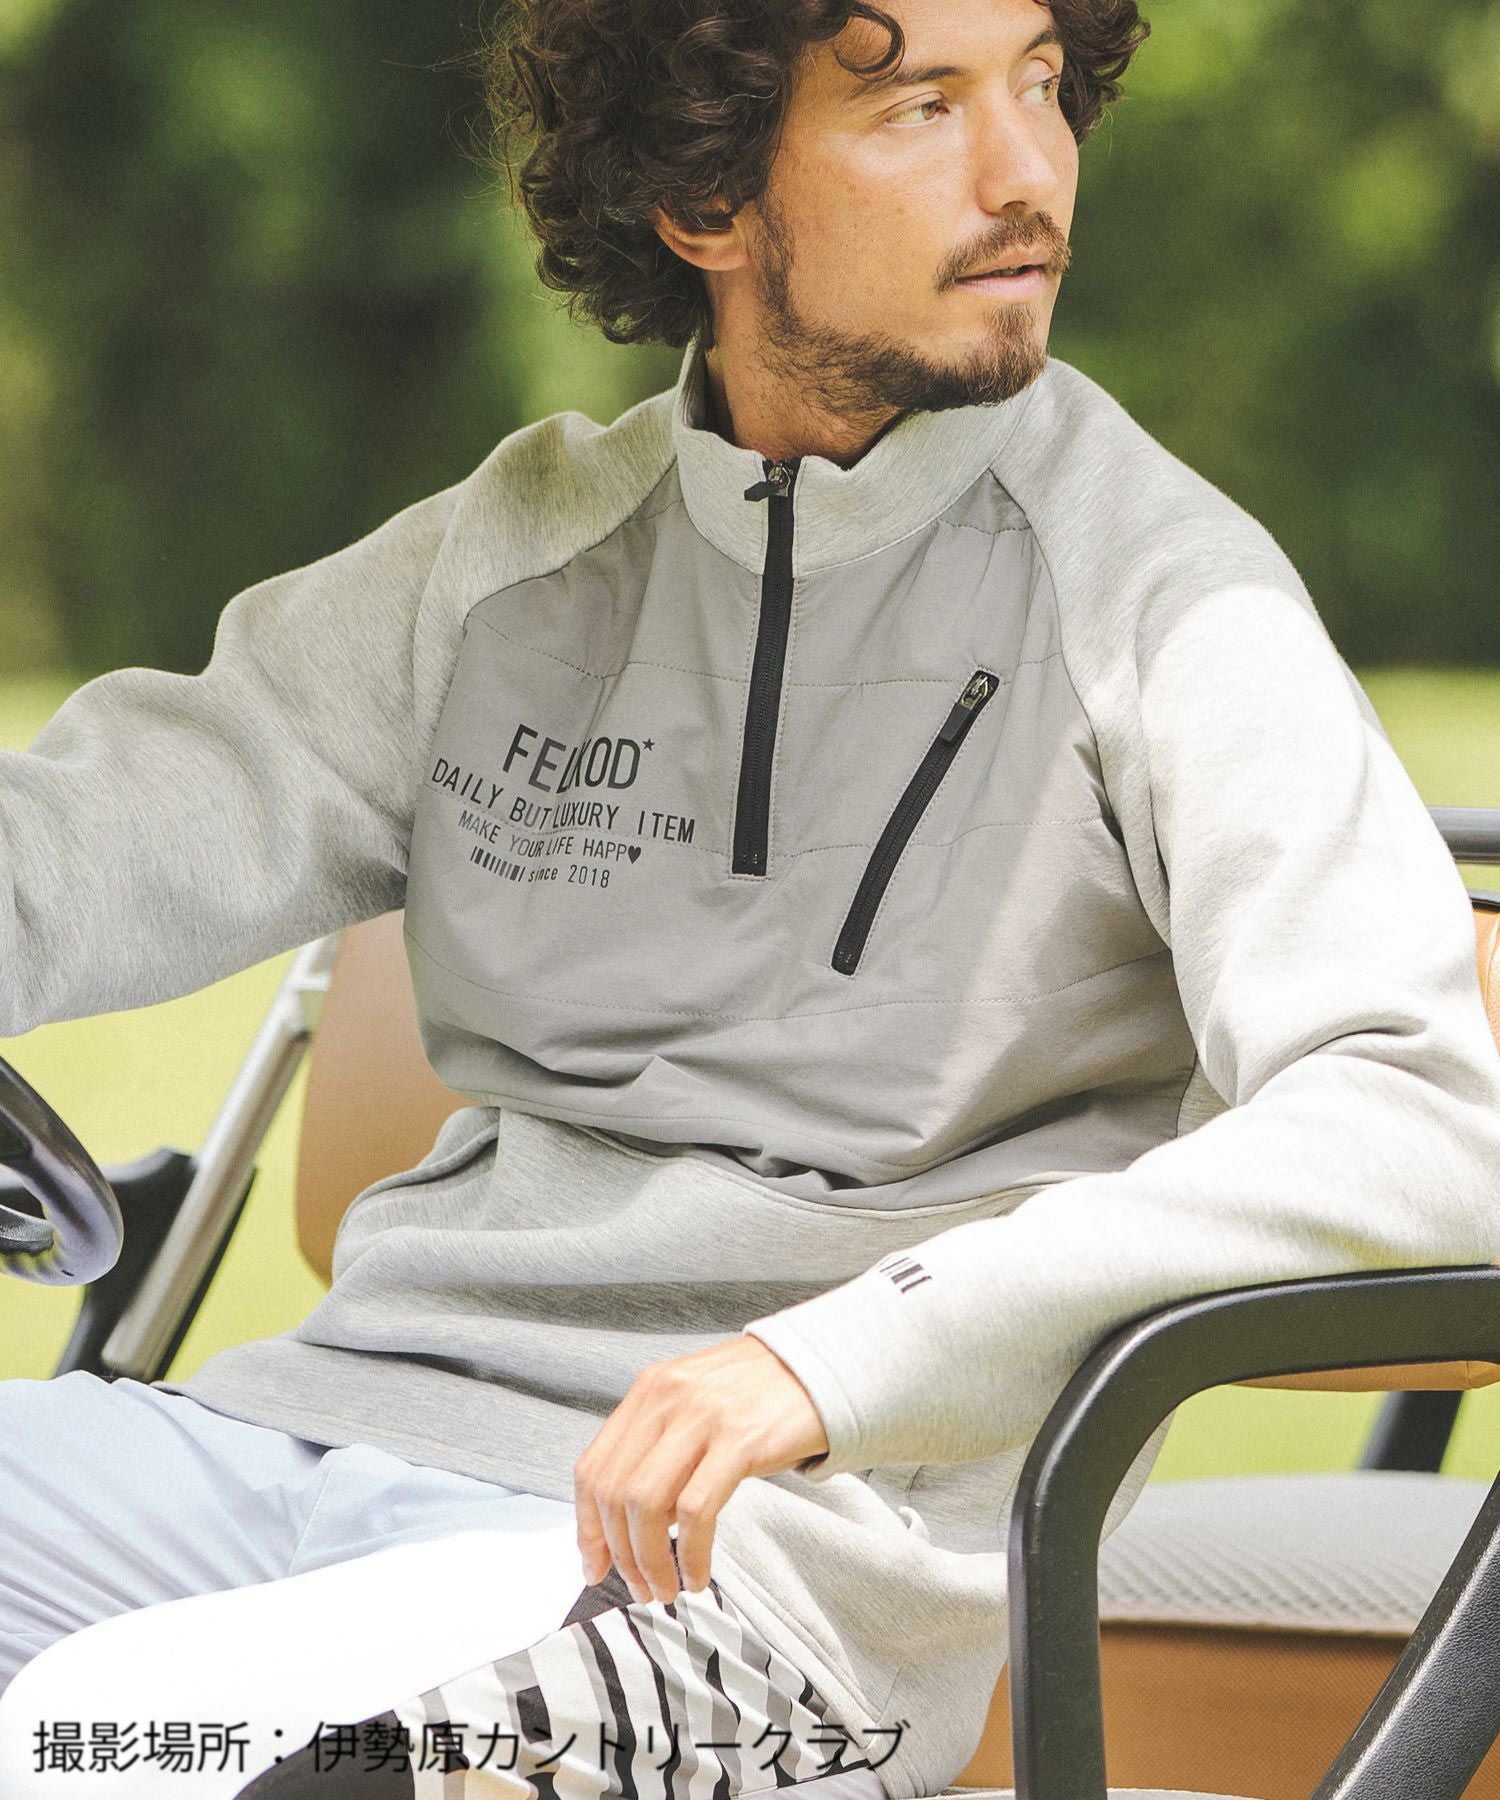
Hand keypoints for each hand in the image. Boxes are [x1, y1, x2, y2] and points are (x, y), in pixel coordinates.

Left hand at [573, 1335, 828, 1605]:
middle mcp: (667, 1398)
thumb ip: (661, 1447)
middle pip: (614, 1493)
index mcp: (650, 1390)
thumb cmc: (763, 1393)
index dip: (587, 1527)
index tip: (594, 1565)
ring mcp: (702, 1416)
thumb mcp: (697, 1403)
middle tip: (639, 1588)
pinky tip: (698, 1573)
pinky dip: (691, 1554)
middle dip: (620, 1554)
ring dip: (651, 1561)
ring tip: (667, 1588)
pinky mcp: (739, 1440)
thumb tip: (634, 1521)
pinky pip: (696, 1512)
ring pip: (646, 1505)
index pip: (592, 1468)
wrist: (825, 1366)